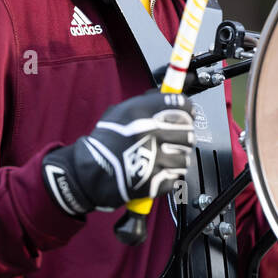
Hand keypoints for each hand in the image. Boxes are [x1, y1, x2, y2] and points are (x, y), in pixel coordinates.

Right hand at [42, 90, 194, 215]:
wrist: (90, 173)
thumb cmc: (104, 143)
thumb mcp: (119, 112)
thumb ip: (144, 104)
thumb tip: (163, 96)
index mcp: (142, 114)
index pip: (181, 105)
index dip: (187, 109)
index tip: (187, 114)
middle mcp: (151, 134)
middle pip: (188, 131)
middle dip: (183, 134)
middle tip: (175, 138)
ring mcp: (155, 159)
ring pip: (185, 156)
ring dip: (177, 156)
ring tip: (164, 157)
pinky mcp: (156, 181)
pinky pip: (176, 176)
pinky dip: (170, 175)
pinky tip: (159, 170)